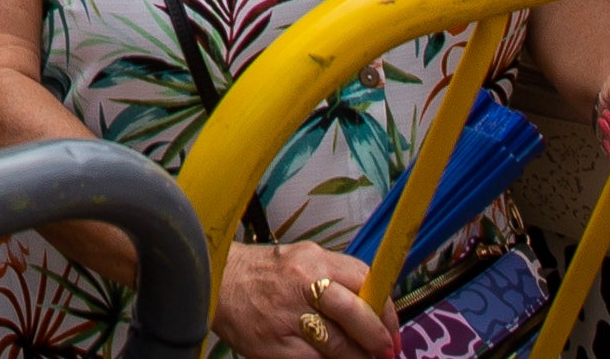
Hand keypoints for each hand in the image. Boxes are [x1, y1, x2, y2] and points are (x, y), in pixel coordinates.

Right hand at [211, 238, 392, 358]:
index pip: (364, 280)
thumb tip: (374, 310)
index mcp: (314, 259)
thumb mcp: (303, 260)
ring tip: (361, 358)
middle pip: (355, 313)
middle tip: (385, 350)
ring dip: (357, 357)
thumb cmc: (265, 274)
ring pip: (339, 345)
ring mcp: (287, 317)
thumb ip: (337, 279)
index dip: (385, 309)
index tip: (392, 328)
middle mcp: (302, 284)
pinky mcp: (274, 346)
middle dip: (377, 337)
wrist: (217, 281)